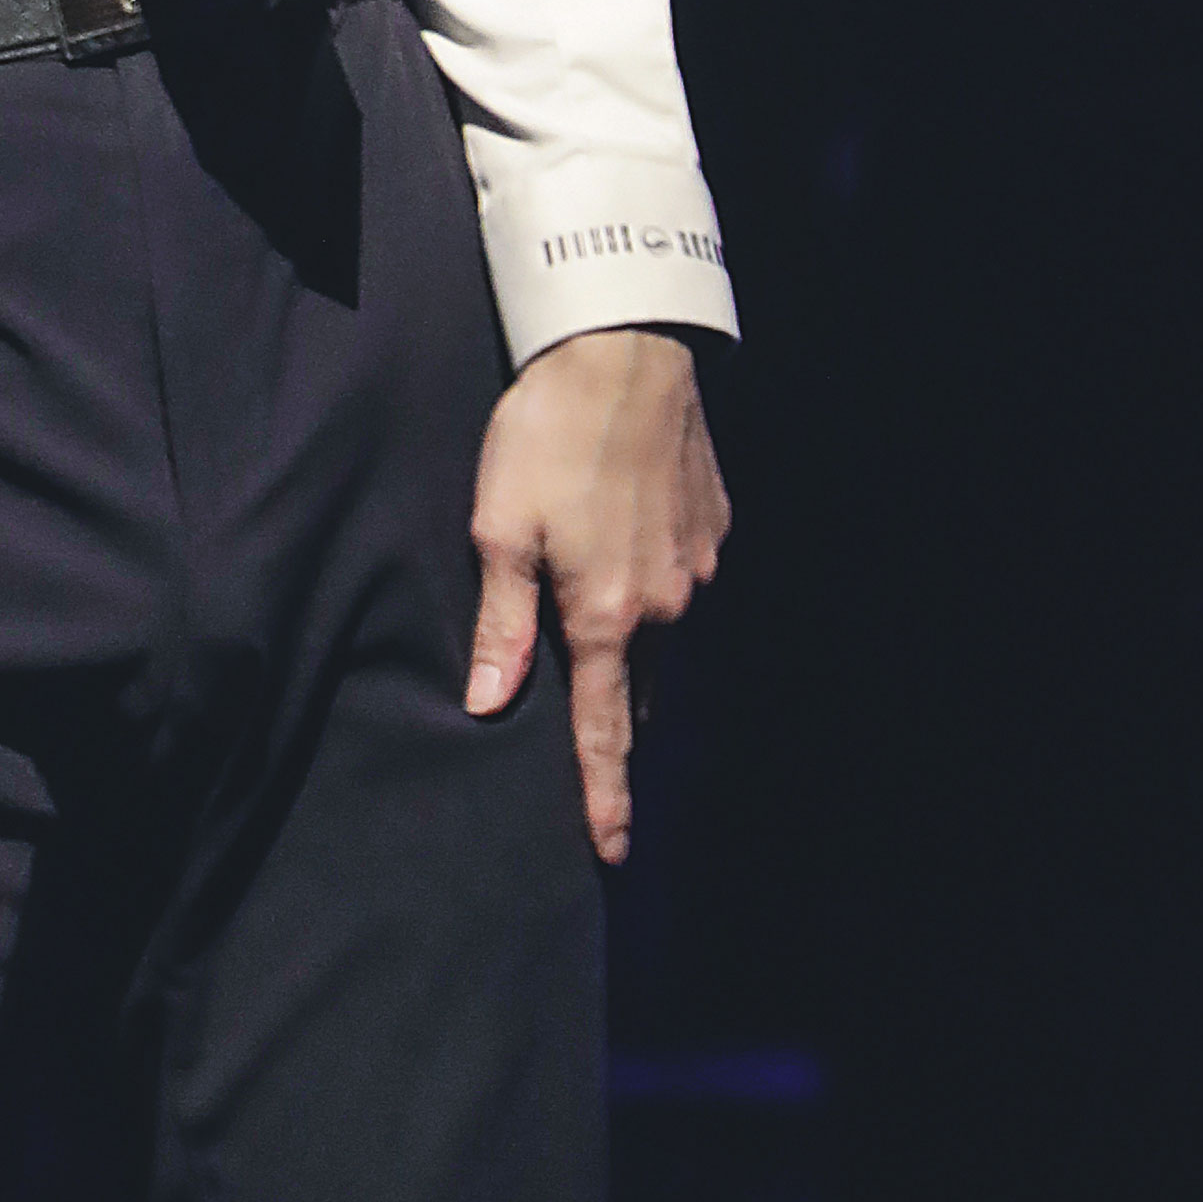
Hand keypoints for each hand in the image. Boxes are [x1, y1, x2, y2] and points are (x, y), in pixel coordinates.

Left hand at [464, 327, 728, 863]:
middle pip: (636, 683)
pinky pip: (682, 578)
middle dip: (612, 703)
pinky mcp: (715, 528)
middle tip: (582, 699)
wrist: (623, 352)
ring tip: (591, 594)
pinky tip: (622, 535)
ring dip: (631, 634)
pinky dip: (653, 578)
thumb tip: (487, 702)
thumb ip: (500, 624)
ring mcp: (699, 567)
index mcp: (606, 617)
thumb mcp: (497, 529)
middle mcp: (665, 606)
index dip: (604, 795)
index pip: (603, 731)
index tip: (611, 849)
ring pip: (662, 631)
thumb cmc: (545, 435)